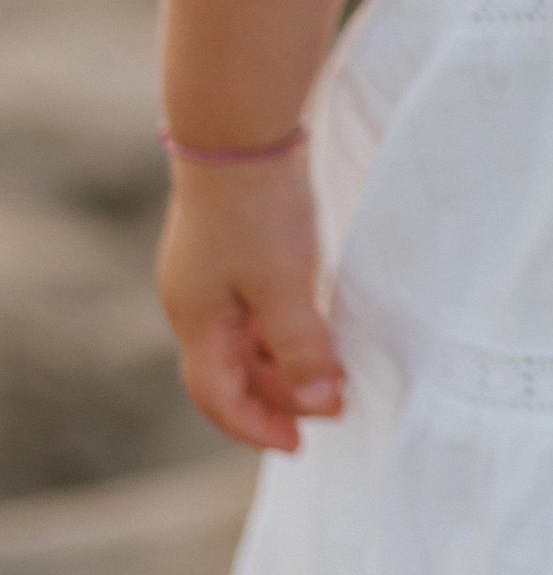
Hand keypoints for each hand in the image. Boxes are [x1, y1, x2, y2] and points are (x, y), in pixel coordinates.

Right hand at [156, 147, 344, 451]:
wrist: (240, 131)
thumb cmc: (256, 210)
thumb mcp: (283, 285)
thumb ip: (300, 347)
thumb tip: (321, 403)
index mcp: (196, 320)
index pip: (217, 397)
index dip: (256, 426)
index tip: (300, 443)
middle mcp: (198, 305)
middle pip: (233, 373)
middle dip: (280, 399)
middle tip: (334, 409)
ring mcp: (214, 279)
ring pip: (248, 343)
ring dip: (286, 366)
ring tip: (335, 377)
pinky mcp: (236, 255)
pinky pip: (259, 311)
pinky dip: (287, 332)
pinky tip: (321, 333)